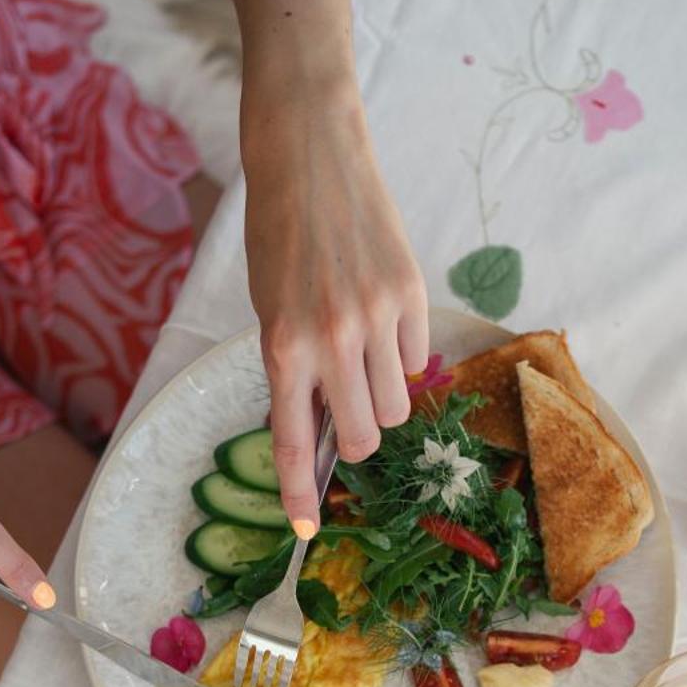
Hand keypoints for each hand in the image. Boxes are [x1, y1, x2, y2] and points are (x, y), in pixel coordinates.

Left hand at [242, 72, 426, 534]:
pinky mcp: (412, 294)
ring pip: (399, 404)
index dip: (300, 495)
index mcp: (282, 346)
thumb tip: (325, 430)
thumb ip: (292, 369)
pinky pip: (418, 358)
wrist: (310, 157)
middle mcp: (332, 339)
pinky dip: (402, 355)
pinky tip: (382, 316)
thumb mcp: (268, 309)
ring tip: (364, 355)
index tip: (305, 529)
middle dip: (358, 438)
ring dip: (384, 396)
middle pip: (366, 436)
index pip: (295, 443)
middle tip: (348, 411)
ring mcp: (377, 318)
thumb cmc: (279, 236)